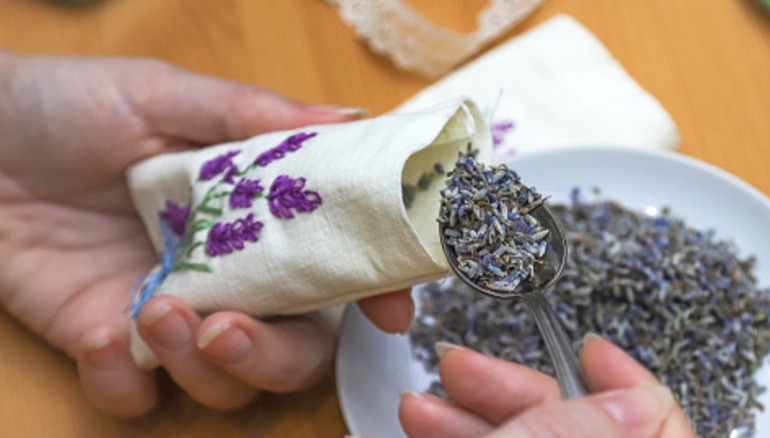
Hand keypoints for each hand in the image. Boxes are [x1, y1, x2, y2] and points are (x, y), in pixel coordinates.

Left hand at [0, 51, 413, 415]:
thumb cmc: (71, 106)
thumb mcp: (166, 96)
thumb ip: (255, 116)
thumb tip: (350, 122)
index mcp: (254, 217)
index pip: (333, 269)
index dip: (370, 295)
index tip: (388, 312)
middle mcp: (226, 273)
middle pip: (293, 349)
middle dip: (276, 355)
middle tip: (230, 326)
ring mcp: (170, 313)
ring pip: (224, 384)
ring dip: (204, 367)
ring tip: (158, 313)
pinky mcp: (108, 343)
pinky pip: (135, 396)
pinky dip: (120, 380)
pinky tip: (99, 333)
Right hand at [399, 335, 694, 437]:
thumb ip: (573, 432)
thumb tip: (636, 400)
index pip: (656, 422)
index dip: (623, 379)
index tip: (585, 343)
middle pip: (573, 424)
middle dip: (506, 391)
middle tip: (456, 365)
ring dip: (467, 414)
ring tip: (418, 401)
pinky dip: (461, 436)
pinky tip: (421, 422)